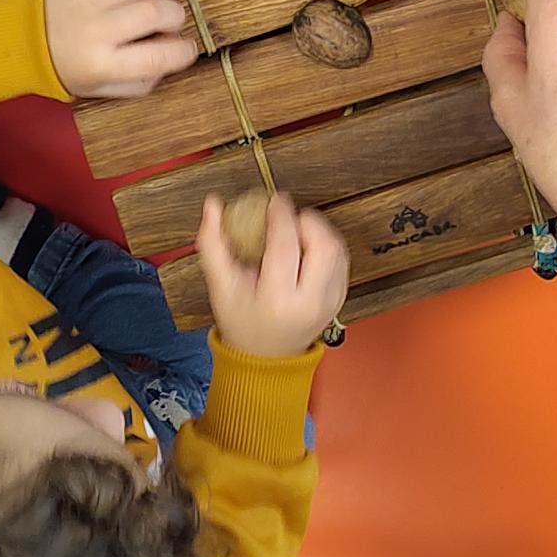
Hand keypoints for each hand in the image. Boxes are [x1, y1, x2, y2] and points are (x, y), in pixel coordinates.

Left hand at [44, 0, 196, 97]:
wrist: (21, 38)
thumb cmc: (65, 66)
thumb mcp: (101, 89)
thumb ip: (140, 83)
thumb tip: (171, 62)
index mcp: (103, 63)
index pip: (160, 56)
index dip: (184, 51)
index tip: (187, 49)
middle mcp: (98, 28)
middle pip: (158, 13)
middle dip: (175, 19)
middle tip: (167, 26)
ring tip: (144, 6)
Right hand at [196, 189, 348, 356]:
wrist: (265, 356)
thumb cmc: (242, 322)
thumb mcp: (221, 286)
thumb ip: (214, 243)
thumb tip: (213, 205)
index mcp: (278, 300)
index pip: (286, 246)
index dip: (281, 215)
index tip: (275, 200)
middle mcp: (309, 303)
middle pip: (324, 246)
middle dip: (308, 221)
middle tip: (290, 217)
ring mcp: (329, 303)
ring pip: (338, 250)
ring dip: (319, 231)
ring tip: (297, 232)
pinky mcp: (339, 300)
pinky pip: (343, 261)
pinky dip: (327, 245)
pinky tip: (308, 247)